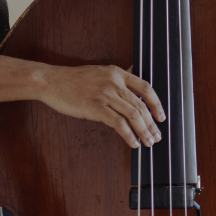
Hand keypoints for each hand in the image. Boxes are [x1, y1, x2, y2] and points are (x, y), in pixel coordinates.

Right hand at [39, 64, 164, 148]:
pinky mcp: (96, 108)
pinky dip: (129, 135)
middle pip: (141, 104)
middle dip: (152, 123)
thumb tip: (134, 74)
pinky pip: (118, 123)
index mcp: (118, 73)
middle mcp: (115, 82)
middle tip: (157, 136)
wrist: (53, 81)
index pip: (145, 87)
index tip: (161, 116)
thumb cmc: (76, 79)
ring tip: (149, 142)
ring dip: (144, 131)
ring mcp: (106, 95)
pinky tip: (133, 143)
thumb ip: (119, 76)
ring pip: (133, 114)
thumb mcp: (102, 71)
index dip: (156, 103)